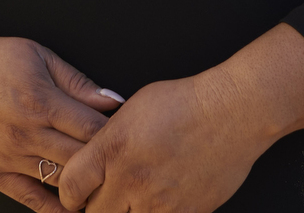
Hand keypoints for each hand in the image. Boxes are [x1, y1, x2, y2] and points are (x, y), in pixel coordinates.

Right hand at [0, 0, 122, 211]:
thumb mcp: (39, 57)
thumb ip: (77, 82)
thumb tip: (114, 100)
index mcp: (40, 101)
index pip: (92, 129)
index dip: (117, 135)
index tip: (131, 137)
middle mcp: (25, 134)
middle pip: (81, 158)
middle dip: (106, 161)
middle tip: (125, 163)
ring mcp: (8, 157)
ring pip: (59, 182)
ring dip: (85, 186)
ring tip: (108, 186)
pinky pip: (30, 199)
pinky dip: (55, 208)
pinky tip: (75, 208)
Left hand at [55, 74, 262, 212]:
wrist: (234, 112)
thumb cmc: (185, 102)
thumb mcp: (132, 110)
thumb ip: (108, 140)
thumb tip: (92, 160)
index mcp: (114, 149)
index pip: (71, 188)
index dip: (68, 195)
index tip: (75, 195)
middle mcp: (132, 179)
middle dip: (95, 208)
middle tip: (103, 199)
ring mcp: (160, 202)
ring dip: (126, 212)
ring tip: (134, 198)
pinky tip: (162, 200)